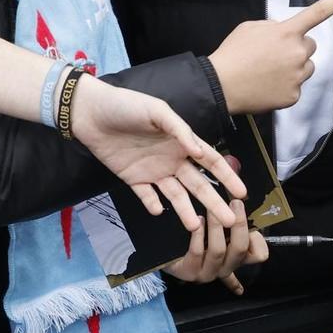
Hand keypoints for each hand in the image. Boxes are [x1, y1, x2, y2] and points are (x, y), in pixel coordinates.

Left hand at [70, 76, 244, 231]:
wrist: (91, 112)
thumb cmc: (127, 105)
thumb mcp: (157, 111)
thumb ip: (180, 130)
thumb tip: (201, 153)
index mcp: (182, 142)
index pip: (212, 162)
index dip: (228, 177)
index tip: (242, 194)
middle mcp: (172, 159)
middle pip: (198, 185)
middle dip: (214, 202)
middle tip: (229, 220)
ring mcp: (153, 171)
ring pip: (175, 195)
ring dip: (186, 210)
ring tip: (195, 226)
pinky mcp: (133, 178)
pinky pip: (147, 196)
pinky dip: (153, 204)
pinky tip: (160, 211)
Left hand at [160, 210, 263, 293]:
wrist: (167, 252)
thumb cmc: (197, 233)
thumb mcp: (219, 226)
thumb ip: (232, 215)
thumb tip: (240, 192)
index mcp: (236, 257)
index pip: (259, 255)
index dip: (258, 239)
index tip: (249, 219)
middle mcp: (225, 268)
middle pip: (240, 249)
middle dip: (238, 223)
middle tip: (235, 202)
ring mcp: (207, 273)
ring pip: (218, 250)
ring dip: (216, 227)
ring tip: (211, 209)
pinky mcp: (189, 272)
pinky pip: (197, 252)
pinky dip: (198, 235)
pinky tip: (197, 221)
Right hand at [208, 0, 332, 113]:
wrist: (221, 85)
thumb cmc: (233, 54)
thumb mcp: (250, 27)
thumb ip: (273, 27)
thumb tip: (283, 32)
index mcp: (286, 32)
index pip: (317, 13)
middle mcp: (296, 53)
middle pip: (310, 46)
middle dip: (297, 48)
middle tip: (275, 55)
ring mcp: (297, 76)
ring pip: (306, 67)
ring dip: (294, 67)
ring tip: (269, 72)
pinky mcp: (293, 95)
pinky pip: (296, 87)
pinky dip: (285, 86)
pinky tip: (267, 85)